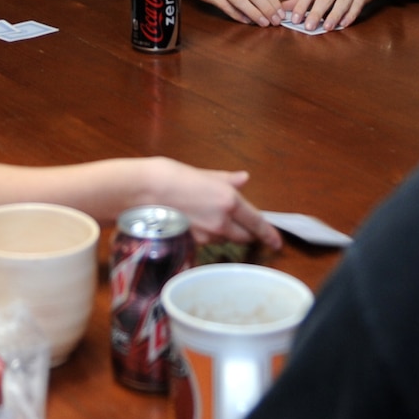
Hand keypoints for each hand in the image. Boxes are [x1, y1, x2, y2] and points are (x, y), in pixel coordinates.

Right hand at [139, 158, 280, 248]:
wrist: (141, 192)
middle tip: (246, 229)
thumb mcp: (202, 174)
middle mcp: (222, 222)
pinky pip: (206, 243)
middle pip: (244, 236)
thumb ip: (226, 180)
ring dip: (225, 234)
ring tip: (211, 219)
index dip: (269, 234)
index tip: (277, 242)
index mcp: (228, 200)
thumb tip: (244, 179)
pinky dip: (206, 237)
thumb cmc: (170, 176)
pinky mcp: (191, 245)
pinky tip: (194, 225)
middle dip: (248, 234)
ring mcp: (206, 236)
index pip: (257, 222)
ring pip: (224, 240)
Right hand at [178, 0, 280, 25]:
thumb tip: (267, 1)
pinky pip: (226, 6)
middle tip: (275, 21)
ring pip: (241, 1)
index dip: (273, 1)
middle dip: (267, 9)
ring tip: (263, 23)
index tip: (280, 13)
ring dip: (254, 14)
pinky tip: (246, 21)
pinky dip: (237, 15)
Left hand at [287, 0, 385, 29]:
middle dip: (316, 13)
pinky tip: (344, 24)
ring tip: (327, 28)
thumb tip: (284, 8)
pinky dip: (350, 16)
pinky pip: (356, 5)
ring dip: (334, 16)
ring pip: (341, 3)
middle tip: (309, 27)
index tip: (295, 19)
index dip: (301, 5)